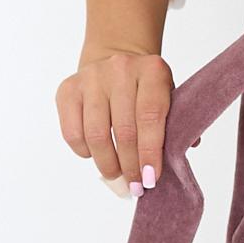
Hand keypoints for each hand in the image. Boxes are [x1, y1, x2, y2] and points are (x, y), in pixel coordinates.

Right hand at [56, 42, 174, 198]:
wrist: (115, 57)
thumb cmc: (146, 88)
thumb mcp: (169, 97)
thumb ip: (175, 126)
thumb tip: (175, 161)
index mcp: (152, 71)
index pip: (150, 117)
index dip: (150, 152)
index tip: (150, 178)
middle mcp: (120, 69)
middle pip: (124, 130)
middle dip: (130, 165)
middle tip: (135, 185)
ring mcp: (91, 78)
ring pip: (96, 134)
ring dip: (108, 164)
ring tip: (117, 176)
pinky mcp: (68, 89)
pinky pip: (73, 133)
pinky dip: (85, 152)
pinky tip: (96, 156)